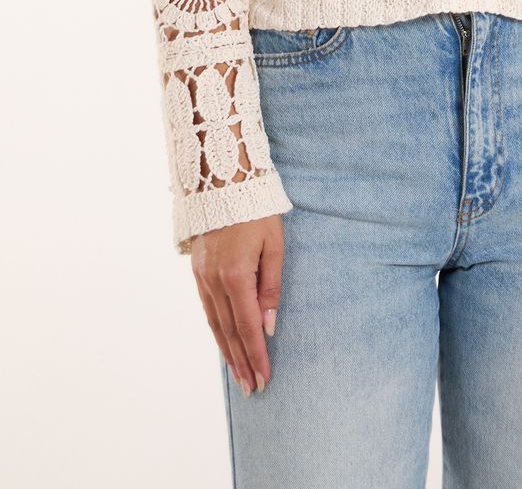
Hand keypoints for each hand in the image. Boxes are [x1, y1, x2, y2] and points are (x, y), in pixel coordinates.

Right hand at [190, 215, 285, 393]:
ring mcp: (202, 278)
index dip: (256, 356)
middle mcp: (214, 282)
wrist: (222, 182)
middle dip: (242, 363)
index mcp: (236, 276)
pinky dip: (216, 331)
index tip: (264, 378)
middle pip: (229, 332)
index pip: (247, 327)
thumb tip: (269, 326)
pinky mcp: (197, 272)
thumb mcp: (274, 245)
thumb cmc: (256, 211)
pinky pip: (207, 309)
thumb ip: (271, 287)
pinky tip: (223, 343)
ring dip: (227, 352)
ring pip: (215, 324)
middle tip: (252, 388)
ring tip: (239, 376)